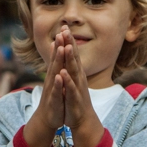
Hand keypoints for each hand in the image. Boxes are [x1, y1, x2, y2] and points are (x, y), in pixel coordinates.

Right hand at [24, 31, 66, 146]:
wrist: (48, 118)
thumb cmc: (54, 97)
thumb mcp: (55, 79)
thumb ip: (55, 63)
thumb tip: (55, 47)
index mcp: (55, 74)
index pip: (58, 56)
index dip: (61, 42)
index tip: (64, 28)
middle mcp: (52, 79)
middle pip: (55, 60)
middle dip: (58, 46)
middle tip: (61, 32)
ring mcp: (52, 89)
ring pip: (54, 73)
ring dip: (57, 60)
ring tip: (60, 48)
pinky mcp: (54, 100)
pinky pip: (56, 91)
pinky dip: (57, 83)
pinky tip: (59, 76)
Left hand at [60, 27, 102, 146]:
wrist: (83, 120)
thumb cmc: (75, 99)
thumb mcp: (71, 81)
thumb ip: (70, 67)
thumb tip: (67, 54)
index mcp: (76, 74)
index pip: (72, 55)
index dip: (68, 41)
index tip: (64, 27)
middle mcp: (79, 78)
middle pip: (74, 59)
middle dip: (70, 44)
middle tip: (66, 30)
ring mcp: (78, 88)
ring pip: (74, 71)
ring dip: (71, 59)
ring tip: (67, 47)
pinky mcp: (75, 100)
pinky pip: (71, 89)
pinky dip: (67, 81)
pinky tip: (63, 73)